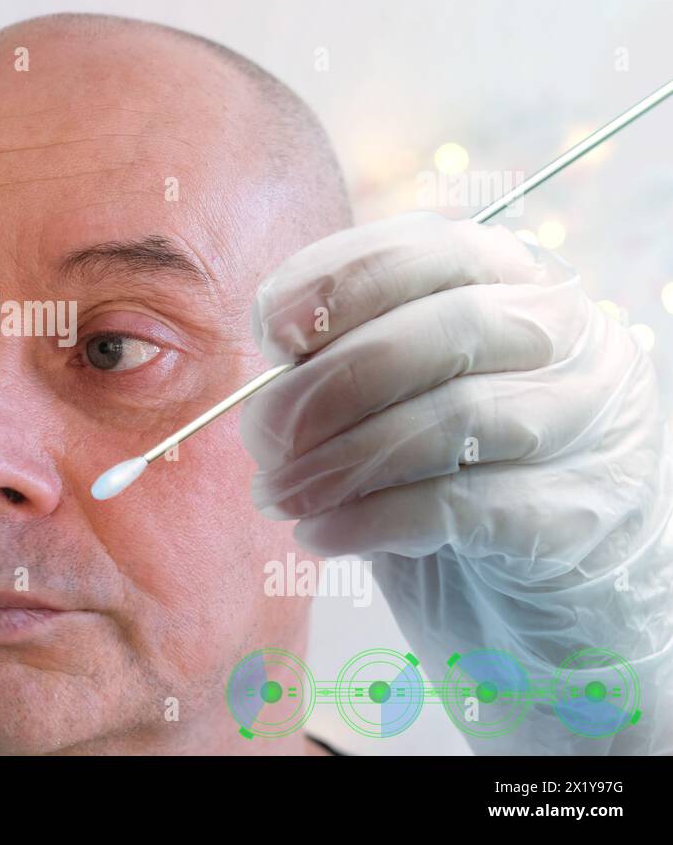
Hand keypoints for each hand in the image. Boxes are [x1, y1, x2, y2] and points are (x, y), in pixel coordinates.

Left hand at [241, 210, 672, 753]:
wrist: (534, 605)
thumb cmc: (444, 483)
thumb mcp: (387, 406)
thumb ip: (338, 371)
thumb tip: (266, 385)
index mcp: (513, 283)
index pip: (429, 249)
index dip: (339, 281)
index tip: (273, 336)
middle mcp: (567, 339)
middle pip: (445, 327)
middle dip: (328, 383)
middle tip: (262, 439)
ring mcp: (590, 425)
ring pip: (458, 414)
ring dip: (341, 460)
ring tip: (279, 497)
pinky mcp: (583, 516)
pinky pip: (466, 507)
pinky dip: (374, 519)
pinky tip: (322, 535)